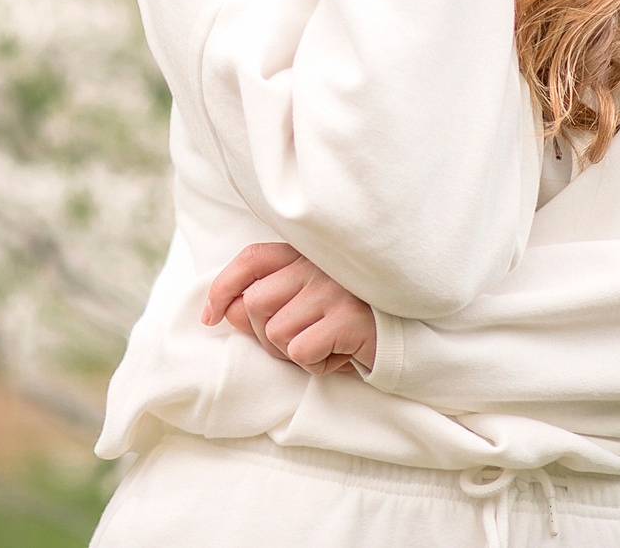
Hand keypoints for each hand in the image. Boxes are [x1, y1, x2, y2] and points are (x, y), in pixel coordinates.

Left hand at [202, 241, 378, 374]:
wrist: (410, 338)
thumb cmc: (349, 325)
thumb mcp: (305, 308)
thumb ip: (267, 303)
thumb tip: (227, 311)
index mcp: (304, 255)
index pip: (251, 259)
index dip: (222, 286)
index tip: (209, 316)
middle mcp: (317, 266)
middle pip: (256, 304)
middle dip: (266, 336)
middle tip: (300, 344)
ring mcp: (333, 289)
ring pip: (275, 332)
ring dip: (294, 354)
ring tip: (324, 347)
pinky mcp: (348, 317)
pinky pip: (301, 352)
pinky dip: (317, 365)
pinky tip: (340, 356)